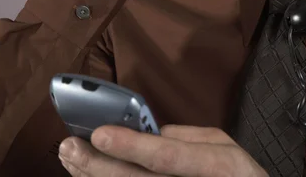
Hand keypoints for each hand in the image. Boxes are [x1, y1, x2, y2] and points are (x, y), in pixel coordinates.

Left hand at [58, 124, 268, 176]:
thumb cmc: (235, 174)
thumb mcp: (225, 146)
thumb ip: (189, 137)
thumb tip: (150, 133)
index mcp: (215, 164)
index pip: (167, 156)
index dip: (132, 146)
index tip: (100, 133)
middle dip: (99, 165)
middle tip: (70, 147)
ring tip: (71, 159)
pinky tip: (87, 176)